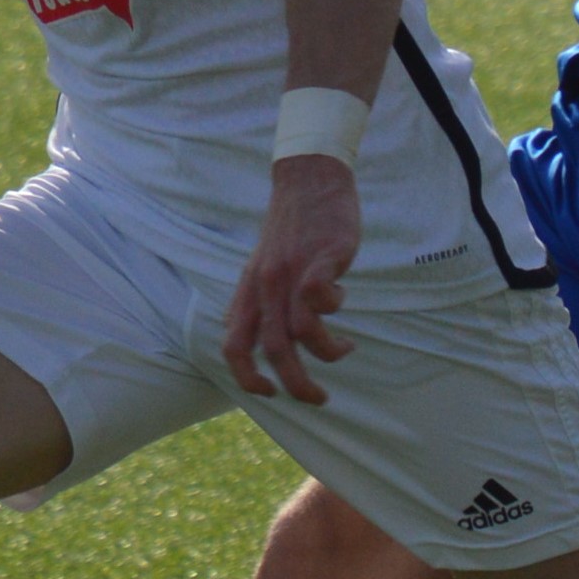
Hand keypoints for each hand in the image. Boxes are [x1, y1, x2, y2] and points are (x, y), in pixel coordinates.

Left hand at [220, 156, 361, 402]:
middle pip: (275, 351)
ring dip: (327, 352)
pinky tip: (341, 302)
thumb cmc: (291, 229)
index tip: (271, 393)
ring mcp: (292, 271)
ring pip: (302, 331)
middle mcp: (265, 287)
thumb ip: (256, 303)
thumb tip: (251, 339)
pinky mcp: (320, 257)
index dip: (247, 378)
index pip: (234, 346)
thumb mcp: (261, 267)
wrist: (308, 179)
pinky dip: (333, 308)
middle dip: (297, 385)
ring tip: (344, 348)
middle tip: (319, 399)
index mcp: (249, 293)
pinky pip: (320, 296)